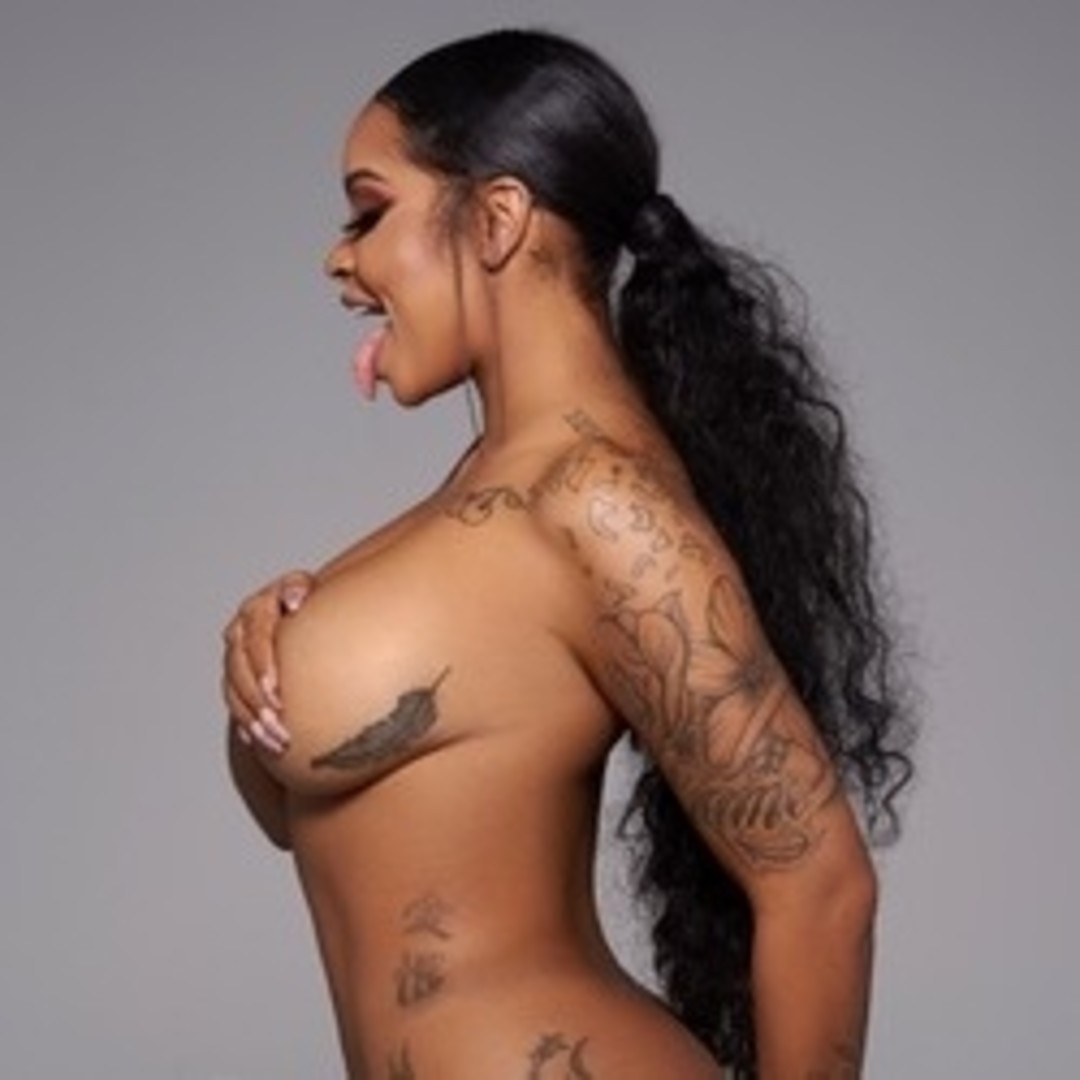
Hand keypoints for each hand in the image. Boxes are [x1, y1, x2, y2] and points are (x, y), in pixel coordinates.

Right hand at [222, 570, 313, 753]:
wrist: (299, 610)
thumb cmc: (308, 599)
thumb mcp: (305, 586)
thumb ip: (299, 588)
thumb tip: (294, 599)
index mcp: (256, 610)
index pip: (254, 641)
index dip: (262, 668)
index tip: (276, 692)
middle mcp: (239, 634)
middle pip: (239, 672)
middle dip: (257, 702)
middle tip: (278, 725)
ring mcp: (234, 657)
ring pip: (234, 693)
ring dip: (253, 720)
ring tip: (276, 741)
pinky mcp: (235, 678)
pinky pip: (234, 704)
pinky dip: (246, 724)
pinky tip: (260, 741)